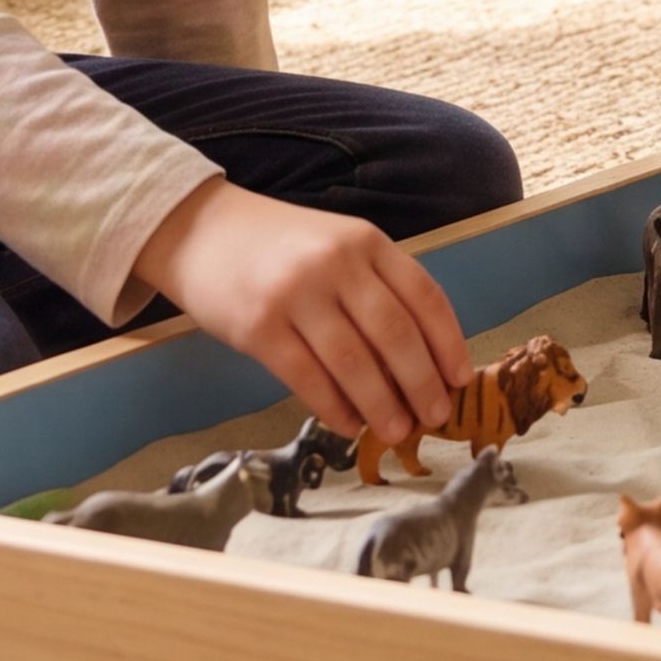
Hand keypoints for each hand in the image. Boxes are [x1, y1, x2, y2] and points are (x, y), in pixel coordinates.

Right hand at [135, 176, 468, 445]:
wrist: (199, 229)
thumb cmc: (279, 245)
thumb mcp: (337, 244)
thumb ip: (376, 287)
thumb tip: (419, 360)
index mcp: (366, 241)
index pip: (424, 296)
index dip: (448, 342)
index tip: (461, 379)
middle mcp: (336, 264)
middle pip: (396, 334)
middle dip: (422, 383)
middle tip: (436, 416)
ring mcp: (296, 295)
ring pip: (354, 363)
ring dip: (382, 405)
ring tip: (397, 431)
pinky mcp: (259, 327)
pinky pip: (307, 378)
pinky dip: (334, 408)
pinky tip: (349, 425)